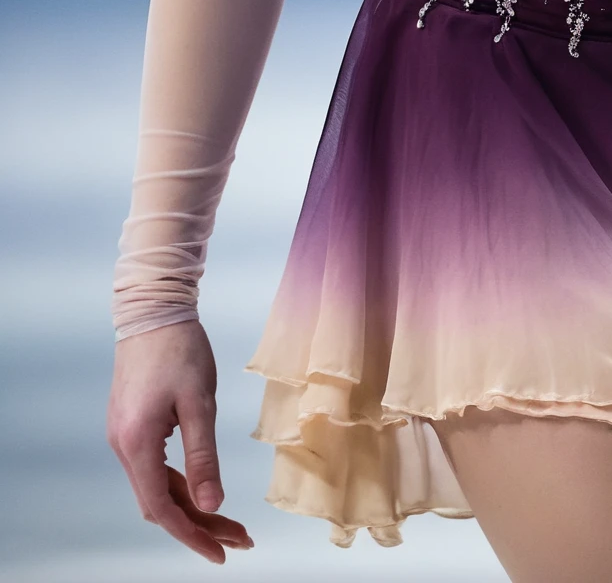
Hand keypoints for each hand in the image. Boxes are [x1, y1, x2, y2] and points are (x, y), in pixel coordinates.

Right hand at [107, 319, 252, 563]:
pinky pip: (154, 467)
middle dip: (198, 524)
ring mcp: (124, 435)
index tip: (221, 552)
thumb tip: (212, 503)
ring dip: (190, 505)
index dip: (191, 534)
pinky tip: (201, 489)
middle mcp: (123, 446)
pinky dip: (178, 484)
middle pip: (159, 502)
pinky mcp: (131, 424)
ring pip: (156, 486)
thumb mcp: (199, 403)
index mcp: (137, 443)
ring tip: (228, 522)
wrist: (153, 309)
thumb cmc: (179, 349)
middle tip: (238, 538)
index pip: (162, 507)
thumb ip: (203, 456)